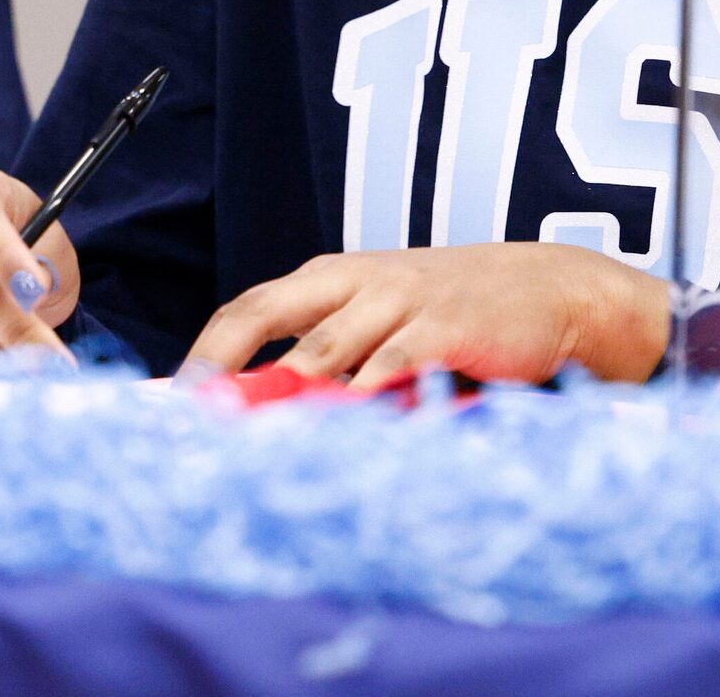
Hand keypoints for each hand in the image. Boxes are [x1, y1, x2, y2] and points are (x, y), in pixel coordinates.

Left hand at [180, 243, 672, 389]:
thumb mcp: (383, 320)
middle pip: (267, 317)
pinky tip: (338, 430)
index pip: (249, 309)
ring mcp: (398, 301)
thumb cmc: (454, 314)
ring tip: (241, 439)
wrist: (549, 289)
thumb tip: (258, 414)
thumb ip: (329, 360)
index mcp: (332, 280)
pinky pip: (390, 365)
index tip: (170, 399)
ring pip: (322, 351)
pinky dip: (359, 398)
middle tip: (188, 416)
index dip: (206, 352)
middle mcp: (355, 282)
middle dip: (220, 366)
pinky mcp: (442, 329)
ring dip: (278, 397)